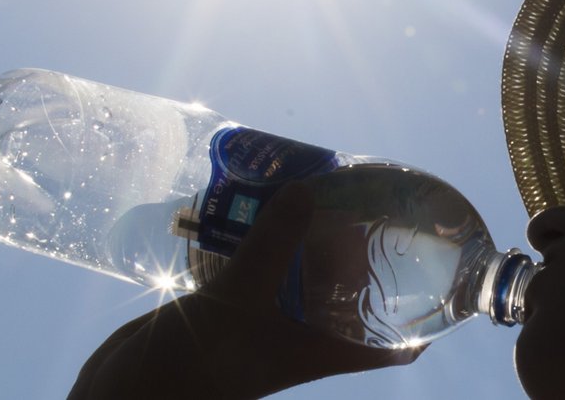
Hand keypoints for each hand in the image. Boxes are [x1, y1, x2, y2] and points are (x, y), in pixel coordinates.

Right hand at [68, 181, 421, 398]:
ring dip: (305, 240)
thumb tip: (310, 192)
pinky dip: (258, 240)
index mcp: (316, 352)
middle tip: (369, 200)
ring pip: (298, 278)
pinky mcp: (220, 309)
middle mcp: (294, 338)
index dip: (426, 316)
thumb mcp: (237, 303)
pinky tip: (250, 205)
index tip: (442, 269)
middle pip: (347, 297)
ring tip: (313, 186)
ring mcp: (257, 324)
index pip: (394, 345)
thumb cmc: (190, 370)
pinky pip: (253, 269)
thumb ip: (272, 247)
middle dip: (359, 253)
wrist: (122, 399)